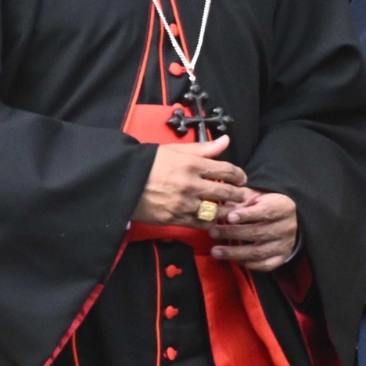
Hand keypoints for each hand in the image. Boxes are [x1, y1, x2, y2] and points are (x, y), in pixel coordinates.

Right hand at [133, 136, 251, 227]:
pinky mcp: (174, 219)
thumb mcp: (176, 150)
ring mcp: (183, 204)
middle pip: (225, 192)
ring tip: (229, 210)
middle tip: (242, 196)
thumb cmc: (149, 162)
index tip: (242, 178)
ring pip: (215, 211)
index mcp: (192, 164)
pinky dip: (208, 222)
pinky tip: (211, 220)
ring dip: (225, 211)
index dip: (239, 175)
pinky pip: (199, 223)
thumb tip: (226, 141)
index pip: (226, 170)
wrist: (123, 180)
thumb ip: (203, 148)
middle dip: (238, 195)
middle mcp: (191, 185)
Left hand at [209, 191, 298, 272]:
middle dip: (234, 233)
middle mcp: (288, 227)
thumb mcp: (255, 196)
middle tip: (213, 232)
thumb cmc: (264, 205)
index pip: (267, 211)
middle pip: (259, 233)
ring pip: (259, 252)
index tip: (229, 217)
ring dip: (234, 252)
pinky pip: (263, 265)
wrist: (285, 220)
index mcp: (284, 207)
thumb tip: (220, 207)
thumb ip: (240, 199)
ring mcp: (285, 245)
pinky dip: (246, 263)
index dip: (247, 215)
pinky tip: (231, 259)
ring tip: (215, 251)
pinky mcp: (281, 258)